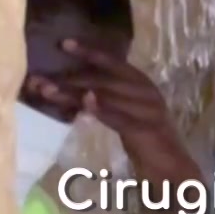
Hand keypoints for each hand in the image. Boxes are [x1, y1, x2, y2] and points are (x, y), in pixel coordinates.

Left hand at [29, 39, 202, 186]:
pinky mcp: (146, 131)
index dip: (91, 52)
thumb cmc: (149, 143)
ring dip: (73, 93)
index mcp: (145, 86)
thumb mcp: (129, 116)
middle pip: (105, 80)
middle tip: (39, 79)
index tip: (64, 43)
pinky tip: (82, 108)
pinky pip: (120, 119)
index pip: (116, 64)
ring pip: (107, 97)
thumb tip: (76, 93)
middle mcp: (148, 94)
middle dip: (70, 77)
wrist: (175, 170)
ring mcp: (149, 111)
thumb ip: (110, 103)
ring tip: (47, 90)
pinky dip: (101, 111)